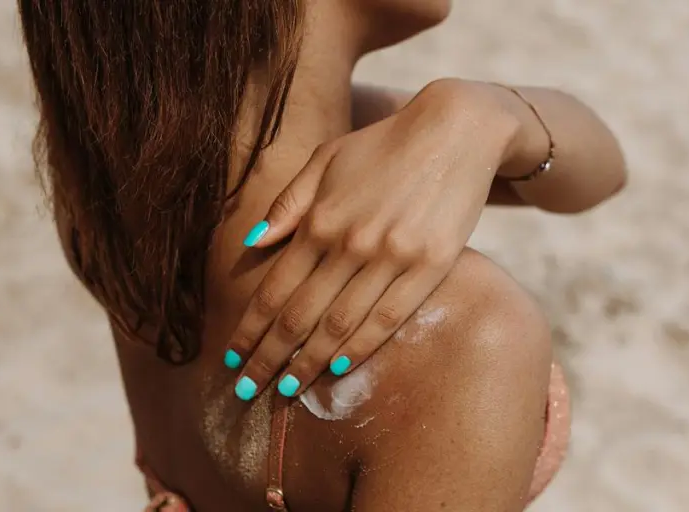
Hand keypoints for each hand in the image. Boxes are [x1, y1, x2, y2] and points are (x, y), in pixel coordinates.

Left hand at [224, 79, 520, 400]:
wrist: (456, 130)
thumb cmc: (385, 144)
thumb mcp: (327, 159)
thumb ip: (289, 203)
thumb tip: (251, 244)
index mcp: (321, 219)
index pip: (275, 288)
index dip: (251, 328)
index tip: (233, 358)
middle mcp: (350, 243)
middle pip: (300, 316)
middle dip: (269, 358)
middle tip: (247, 390)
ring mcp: (392, 257)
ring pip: (340, 325)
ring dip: (308, 363)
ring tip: (287, 391)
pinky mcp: (430, 266)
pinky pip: (389, 318)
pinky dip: (360, 348)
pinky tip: (338, 369)